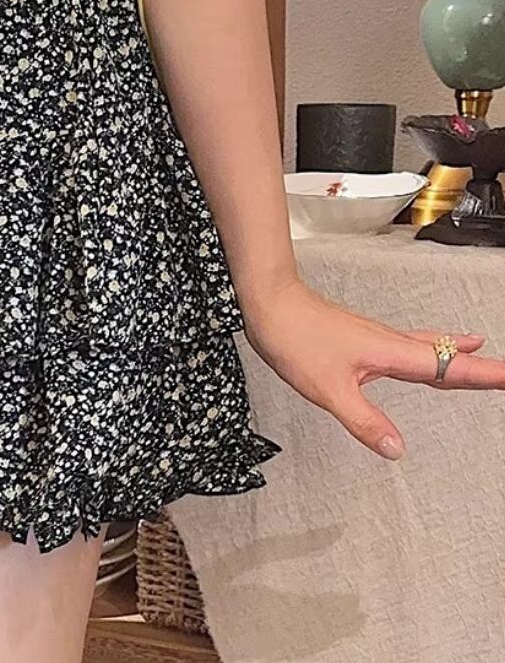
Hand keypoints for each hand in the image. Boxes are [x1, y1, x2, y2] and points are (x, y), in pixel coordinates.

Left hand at [242, 277, 504, 459]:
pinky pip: (407, 344)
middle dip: (477, 365)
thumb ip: (364, 420)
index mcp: (391, 353)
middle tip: (504, 372)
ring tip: (480, 351)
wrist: (269, 301)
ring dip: (455, 353)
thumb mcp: (328, 389)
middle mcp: (389, 342)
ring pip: (426, 346)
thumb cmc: (296, 338)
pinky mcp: (361, 338)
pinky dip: (428, 348)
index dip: (483, 375)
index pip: (447, 368)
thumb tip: (397, 449)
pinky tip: (421, 349)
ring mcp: (375, 338)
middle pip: (444, 355)